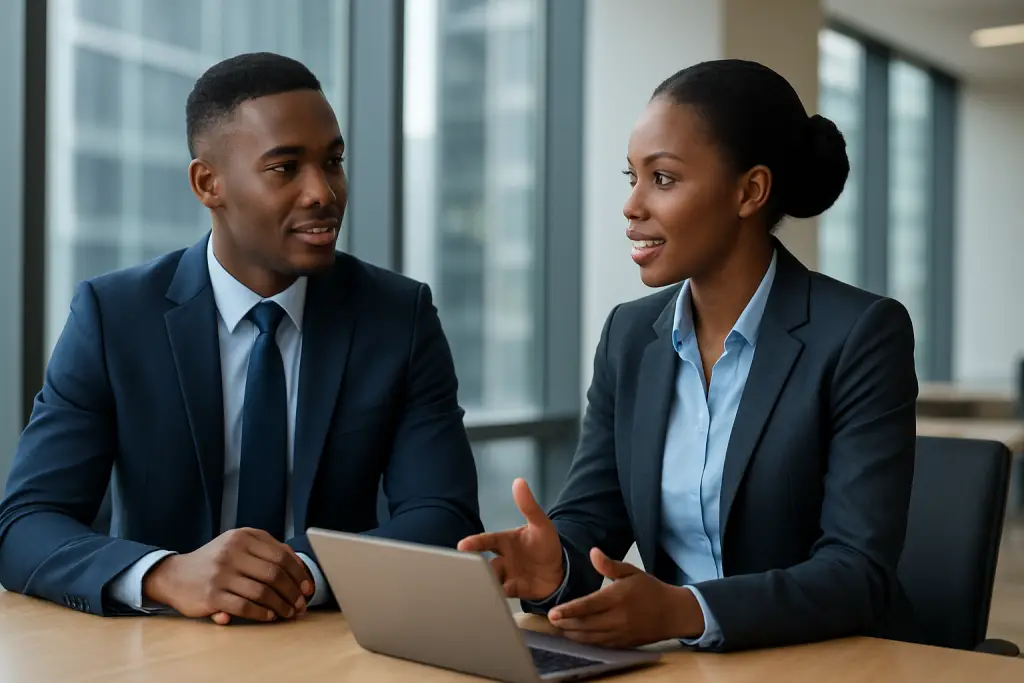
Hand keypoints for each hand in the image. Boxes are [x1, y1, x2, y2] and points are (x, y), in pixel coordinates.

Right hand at [143, 528, 313, 624]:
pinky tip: (269, 616)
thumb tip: (298, 565)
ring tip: (288, 613)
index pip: (281, 555)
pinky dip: (261, 614)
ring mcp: (221, 573)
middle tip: (300, 605)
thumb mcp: (239, 545)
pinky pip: (244, 607)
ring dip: (280, 606)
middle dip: (292, 592)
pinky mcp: (212, 595)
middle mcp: (232, 552)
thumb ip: (268, 549)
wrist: (175, 575)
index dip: (299, 574)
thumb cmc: (215, 561)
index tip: (307, 588)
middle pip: (274, 574)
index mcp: (243, 536)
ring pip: (262, 592)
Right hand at [457, 478, 564, 600]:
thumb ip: (529, 506)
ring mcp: (506, 575)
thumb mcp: (541, 524)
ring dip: (486, 582)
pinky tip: (493, 599)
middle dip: (476, 567)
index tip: (462, 545)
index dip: (475, 543)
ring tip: (481, 586)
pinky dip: (496, 596)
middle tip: (466, 570)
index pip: (487, 541)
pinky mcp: (513, 590)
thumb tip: (519, 481)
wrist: (560, 570)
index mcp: (505, 541)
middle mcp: (502, 558)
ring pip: (491, 579)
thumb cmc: (546, 545)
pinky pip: (501, 594)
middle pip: (484, 563)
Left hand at [547, 548, 704, 647]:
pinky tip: (577, 635)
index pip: (588, 605)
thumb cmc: (650, 589)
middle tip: (550, 620)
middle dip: (565, 624)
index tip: (553, 612)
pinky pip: (600, 644)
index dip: (569, 610)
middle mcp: (618, 618)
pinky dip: (586, 641)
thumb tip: (593, 552)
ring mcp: (620, 633)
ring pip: (590, 637)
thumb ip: (610, 565)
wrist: (673, 613)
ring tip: (559, 627)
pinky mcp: (623, 643)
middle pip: (585, 624)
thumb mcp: (632, 572)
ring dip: (573, 634)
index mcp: (618, 598)